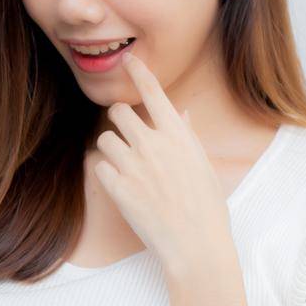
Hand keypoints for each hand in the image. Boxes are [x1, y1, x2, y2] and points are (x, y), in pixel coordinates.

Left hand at [91, 52, 232, 272]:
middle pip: (119, 112)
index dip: (139, 73)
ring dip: (110, 148)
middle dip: (119, 120)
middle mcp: (154, 145)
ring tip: (124, 164)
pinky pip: (100, 167)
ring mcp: (134, 166)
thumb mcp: (202, 166)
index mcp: (178, 136)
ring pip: (104, 139)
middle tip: (126, 135)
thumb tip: (181, 114)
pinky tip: (122, 186)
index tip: (128, 61)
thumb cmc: (206, 207)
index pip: (154, 93)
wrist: (194, 245)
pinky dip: (107, 174)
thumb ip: (187, 136)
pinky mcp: (117, 188)